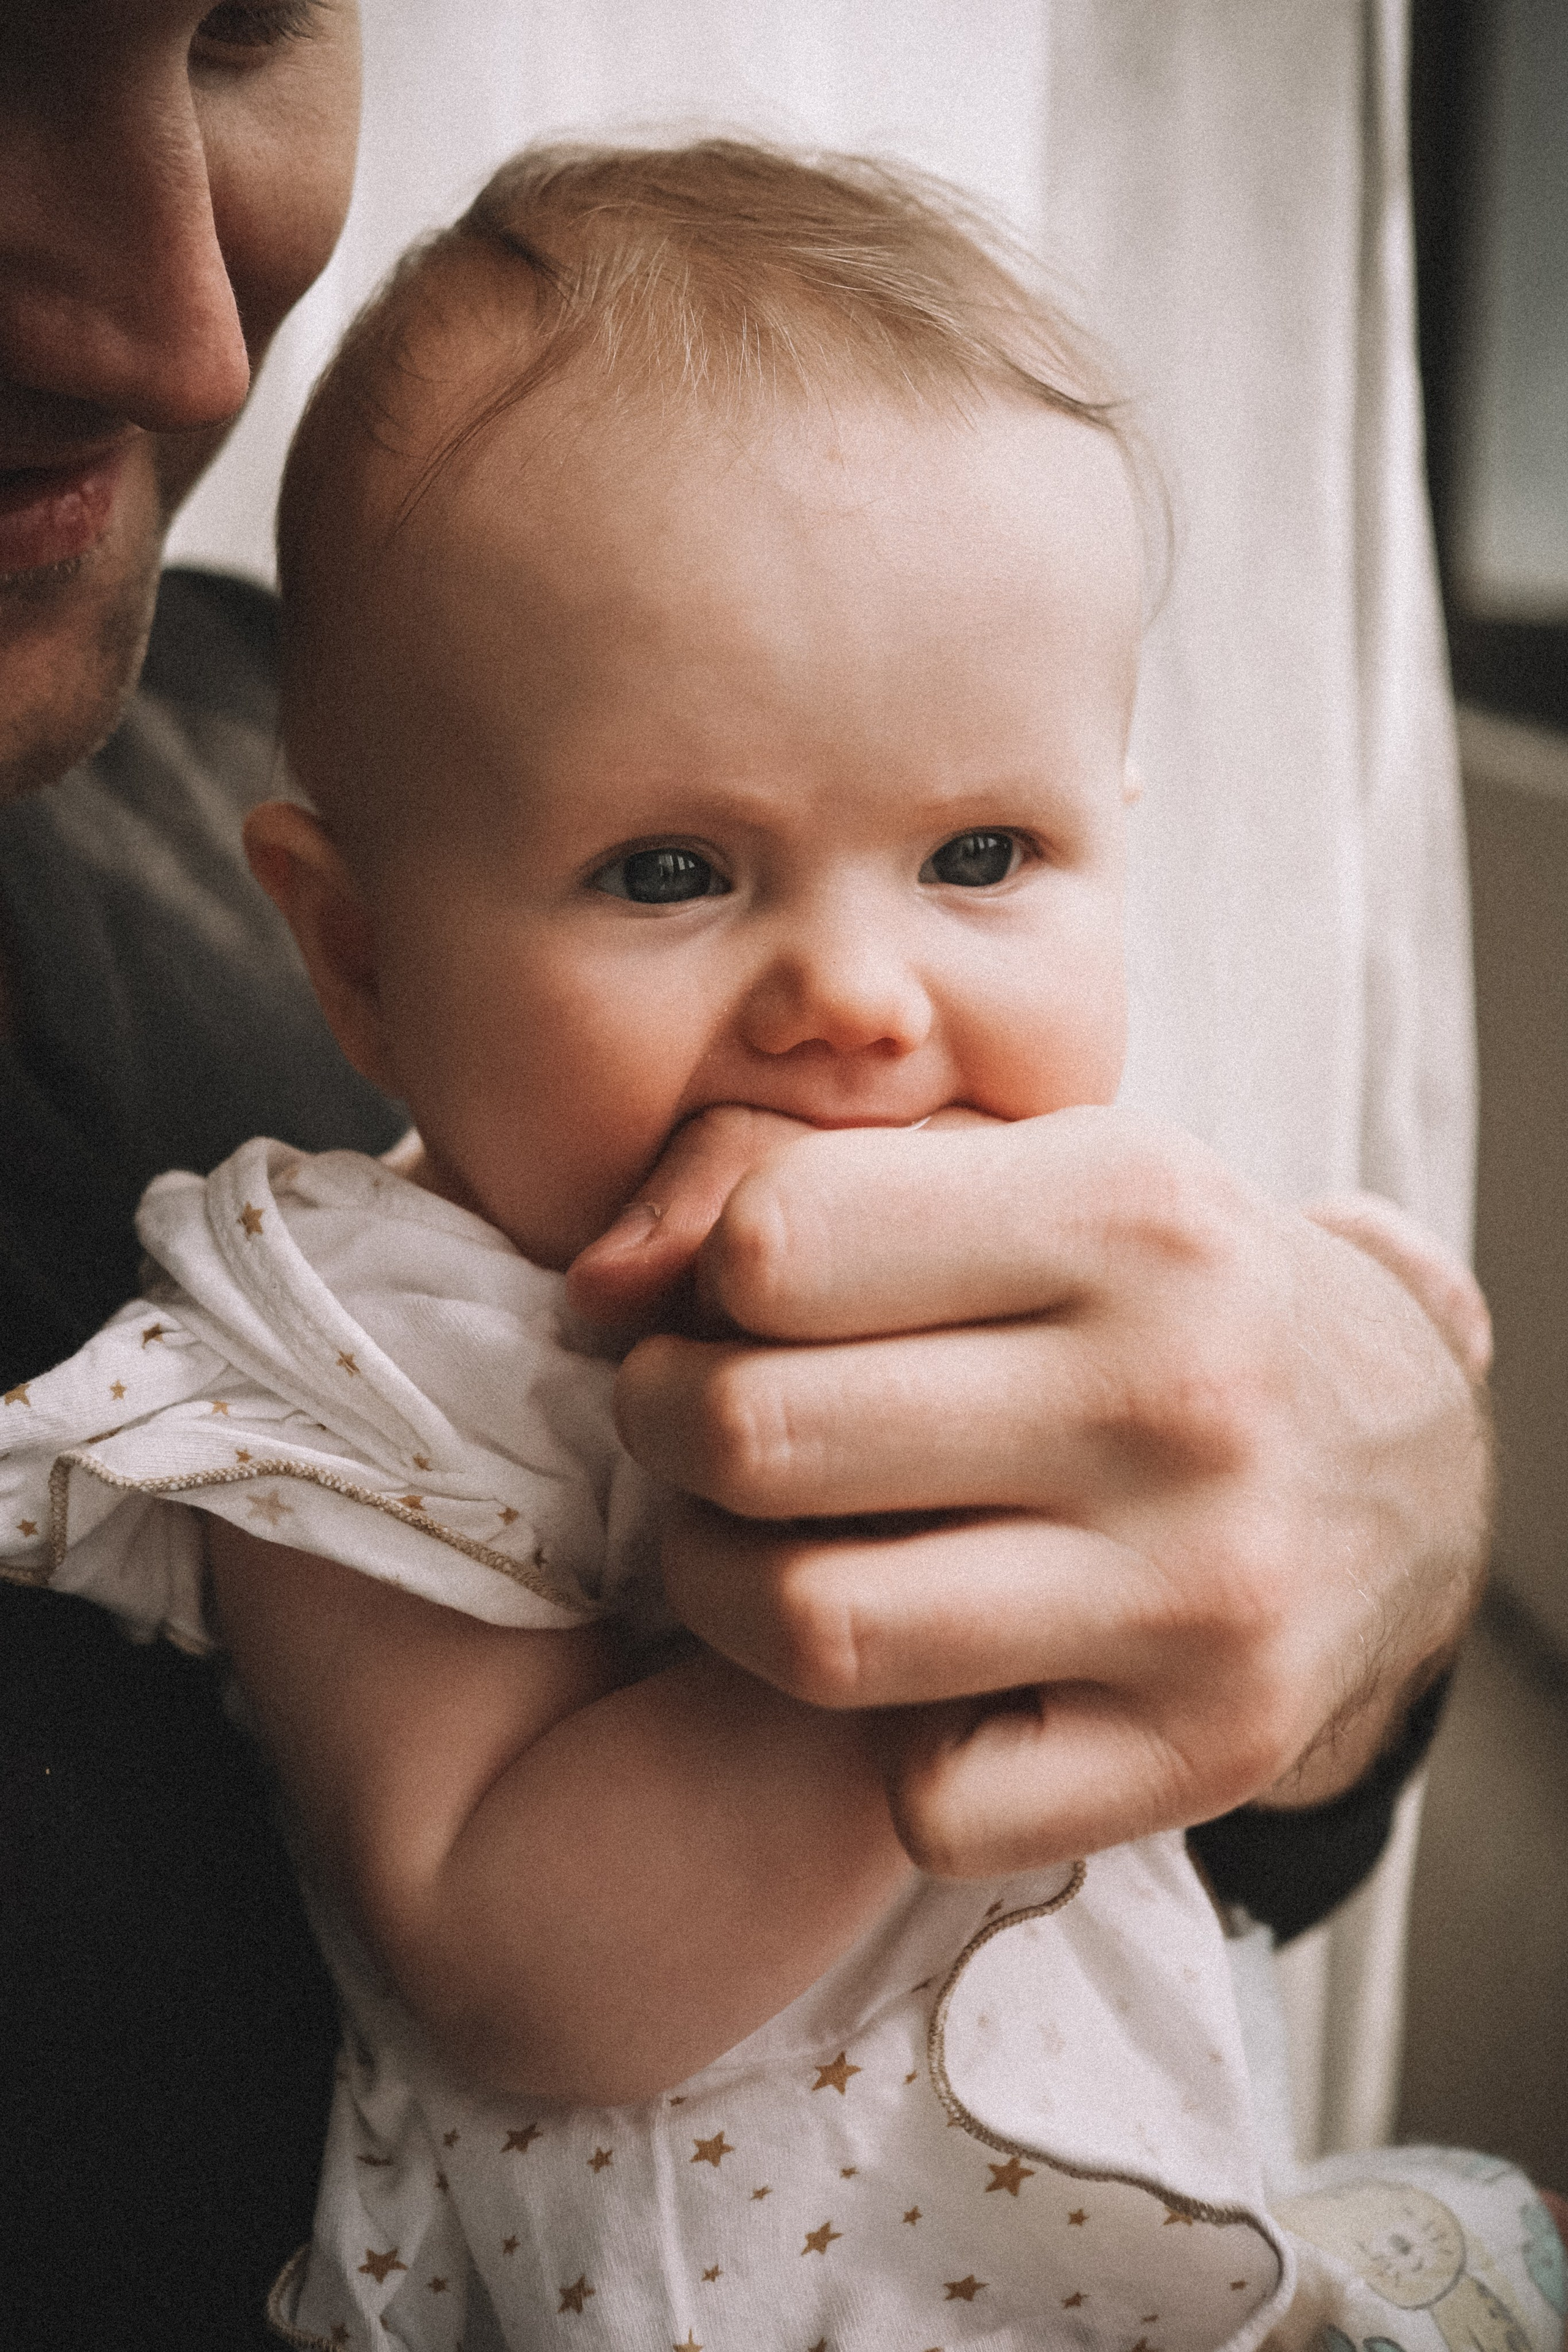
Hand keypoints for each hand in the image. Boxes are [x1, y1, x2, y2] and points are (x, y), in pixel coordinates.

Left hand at [569, 1107, 1490, 1876]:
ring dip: (719, 1590)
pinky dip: (881, 1747)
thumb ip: (784, 1174)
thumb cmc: (1153, 1293)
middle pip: (756, 1435)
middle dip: (663, 1427)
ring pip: (810, 1631)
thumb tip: (597, 1285)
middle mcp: (1176, 1398)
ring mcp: (1199, 1590)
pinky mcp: (1204, 1750)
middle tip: (693, 1424)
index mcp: (1125, 1211)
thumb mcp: (1020, 1170)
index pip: (774, 1244)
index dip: (701, 1283)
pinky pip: (928, 1800)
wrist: (1400, 1453)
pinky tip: (917, 1664)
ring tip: (749, 1543)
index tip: (723, 1308)